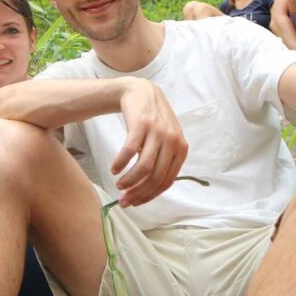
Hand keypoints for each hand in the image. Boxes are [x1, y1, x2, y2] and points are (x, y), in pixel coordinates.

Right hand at [112, 78, 188, 207]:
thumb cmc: (153, 120)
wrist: (141, 92)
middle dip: (137, 193)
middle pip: (155, 177)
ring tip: (118, 184)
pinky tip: (114, 169)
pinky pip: (130, 151)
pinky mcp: (141, 124)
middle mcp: (172, 141)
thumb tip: (150, 190)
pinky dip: (121, 163)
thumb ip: (164, 161)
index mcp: (181, 149)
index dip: (150, 195)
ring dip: (129, 180)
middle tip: (123, 200)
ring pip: (143, 167)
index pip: (166, 181)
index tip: (136, 203)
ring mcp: (157, 132)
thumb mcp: (166, 140)